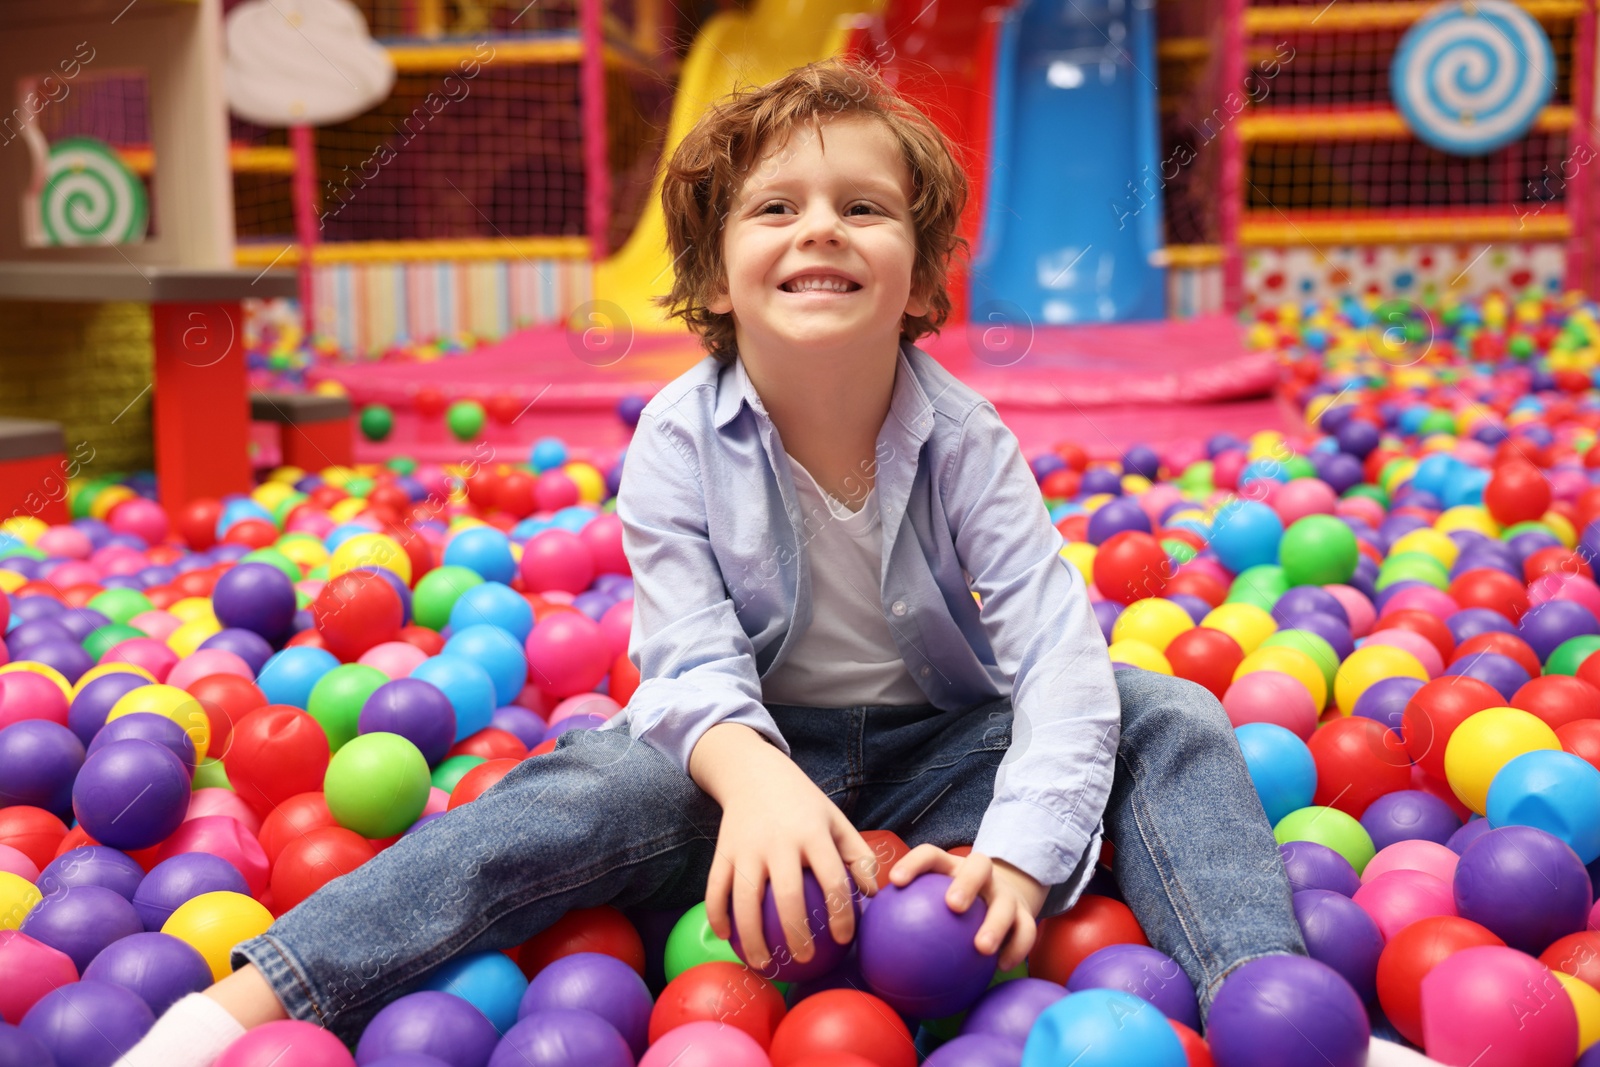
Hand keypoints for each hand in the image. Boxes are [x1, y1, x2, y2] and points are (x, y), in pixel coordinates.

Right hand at [690, 723, 880, 973]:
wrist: (753, 772)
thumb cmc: (803, 804)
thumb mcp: (836, 820)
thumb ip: (858, 855)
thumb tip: (871, 895)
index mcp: (812, 833)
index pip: (832, 878)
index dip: (840, 913)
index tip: (844, 939)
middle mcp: (778, 841)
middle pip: (787, 896)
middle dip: (795, 934)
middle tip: (803, 960)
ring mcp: (747, 847)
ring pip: (745, 900)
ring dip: (752, 937)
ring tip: (764, 963)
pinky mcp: (723, 850)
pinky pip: (715, 889)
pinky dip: (717, 915)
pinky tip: (726, 938)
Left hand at [889, 845, 1047, 971]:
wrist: (1002, 898)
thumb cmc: (950, 905)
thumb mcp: (930, 901)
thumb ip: (903, 916)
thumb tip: (863, 940)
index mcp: (952, 866)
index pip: (931, 855)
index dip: (913, 864)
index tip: (896, 882)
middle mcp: (982, 874)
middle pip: (978, 866)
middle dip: (966, 883)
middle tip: (953, 906)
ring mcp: (1005, 893)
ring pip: (1005, 902)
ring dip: (995, 923)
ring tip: (982, 947)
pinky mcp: (1025, 913)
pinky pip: (1026, 929)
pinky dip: (1017, 947)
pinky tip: (1002, 966)